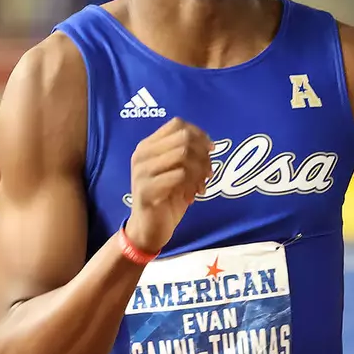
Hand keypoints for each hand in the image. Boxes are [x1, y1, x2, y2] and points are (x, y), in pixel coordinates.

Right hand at [125, 117, 213, 252]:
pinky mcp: (146, 189)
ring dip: (199, 170)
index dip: (199, 133)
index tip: (211, 149)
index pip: (177, 124)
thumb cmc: (166, 198)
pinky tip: (193, 196)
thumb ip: (186, 154)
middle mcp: (142, 154)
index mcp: (147, 146)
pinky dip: (192, 184)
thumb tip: (210, 144)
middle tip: (209, 173)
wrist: (148, 229)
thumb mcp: (176, 171)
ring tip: (202, 185)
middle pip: (183, 138)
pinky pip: (180, 175)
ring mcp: (142, 171)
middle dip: (203, 154)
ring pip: (183, 154)